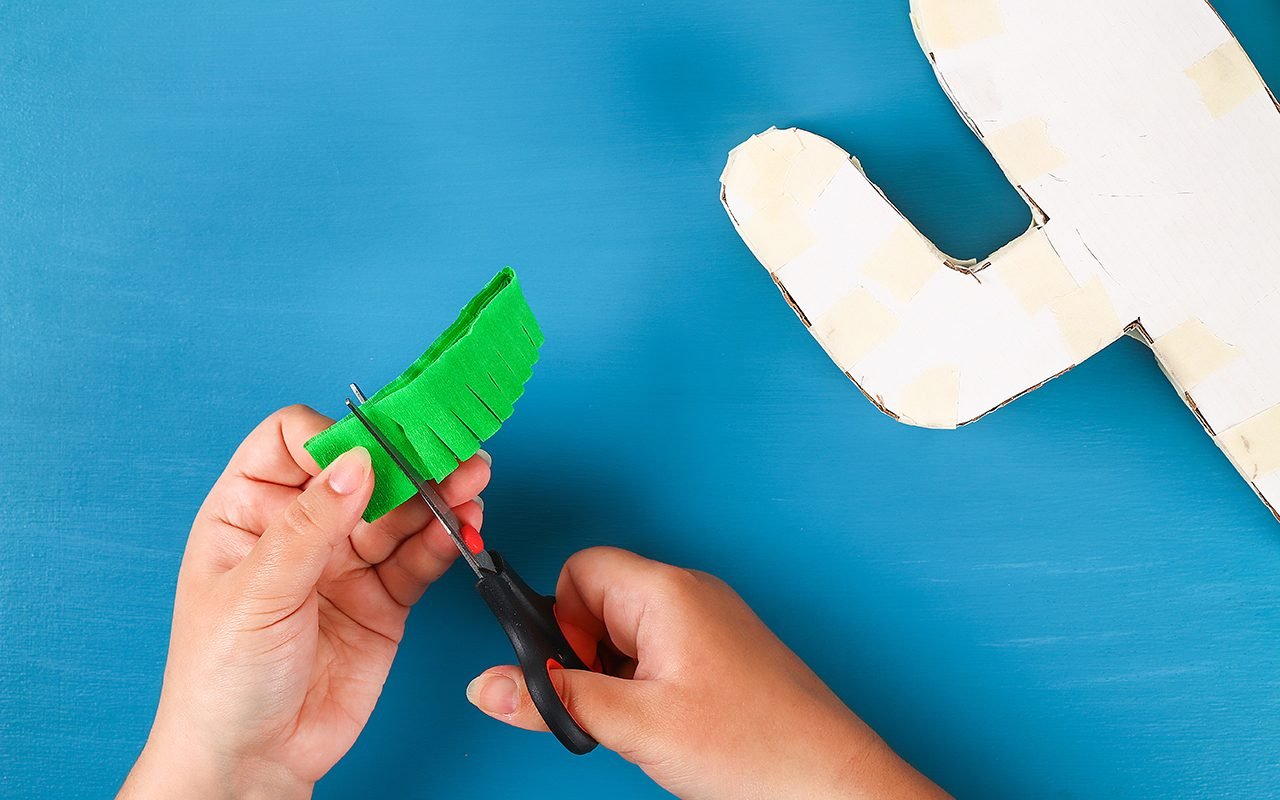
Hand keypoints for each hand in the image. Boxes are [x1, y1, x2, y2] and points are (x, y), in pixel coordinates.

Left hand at [120, 405, 489, 798]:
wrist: (253, 763)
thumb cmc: (220, 681)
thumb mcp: (255, 595)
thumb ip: (308, 525)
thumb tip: (353, 462)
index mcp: (248, 512)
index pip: (293, 442)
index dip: (333, 437)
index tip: (370, 450)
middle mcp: (300, 529)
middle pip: (361, 471)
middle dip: (405, 459)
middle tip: (446, 451)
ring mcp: (344, 563)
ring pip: (400, 512)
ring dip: (438, 495)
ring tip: (471, 482)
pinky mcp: (383, 600)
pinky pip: (419, 558)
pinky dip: (445, 541)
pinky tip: (463, 526)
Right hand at [465, 547, 948, 799]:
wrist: (834, 782)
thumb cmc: (755, 747)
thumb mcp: (636, 726)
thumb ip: (555, 699)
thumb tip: (488, 685)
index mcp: (666, 591)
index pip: (578, 570)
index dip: (560, 622)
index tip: (571, 673)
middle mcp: (690, 593)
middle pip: (599, 600)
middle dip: (587, 654)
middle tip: (613, 707)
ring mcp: (711, 620)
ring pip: (627, 631)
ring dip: (617, 675)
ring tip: (648, 723)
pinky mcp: (724, 650)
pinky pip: (660, 650)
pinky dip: (647, 684)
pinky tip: (671, 724)